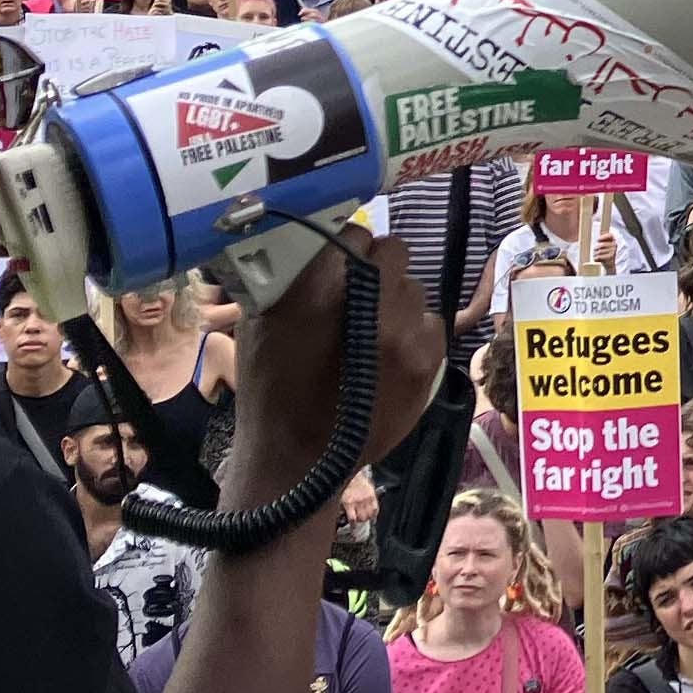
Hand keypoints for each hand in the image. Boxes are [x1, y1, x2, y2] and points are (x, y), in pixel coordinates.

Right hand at [232, 227, 440, 491]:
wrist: (302, 461)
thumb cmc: (272, 389)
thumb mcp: (262, 322)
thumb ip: (294, 275)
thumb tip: (321, 242)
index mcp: (319, 285)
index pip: (353, 231)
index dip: (346, 248)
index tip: (339, 265)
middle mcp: (369, 299)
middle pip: (391, 250)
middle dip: (375, 267)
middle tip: (358, 294)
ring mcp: (405, 330)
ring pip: (413, 286)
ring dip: (394, 301)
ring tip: (370, 332)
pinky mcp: (430, 357)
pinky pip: (430, 321)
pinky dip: (413, 332)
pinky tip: (388, 356)